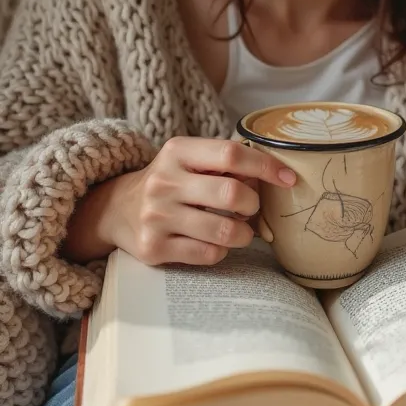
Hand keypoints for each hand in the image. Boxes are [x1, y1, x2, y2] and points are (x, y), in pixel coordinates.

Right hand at [64, 137, 294, 265]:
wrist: (116, 209)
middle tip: (252, 208)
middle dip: (254, 204)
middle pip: (232, 193)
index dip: (266, 166)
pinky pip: (207, 254)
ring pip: (224, 230)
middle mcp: (164, 181)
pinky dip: (221, 251)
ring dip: (244, 233)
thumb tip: (273, 175)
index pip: (232, 154)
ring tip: (241, 230)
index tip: (289, 179)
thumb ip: (226, 163)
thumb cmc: (170, 181)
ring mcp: (157, 216)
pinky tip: (215, 243)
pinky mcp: (154, 248)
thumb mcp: (190, 160)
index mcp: (177, 151)